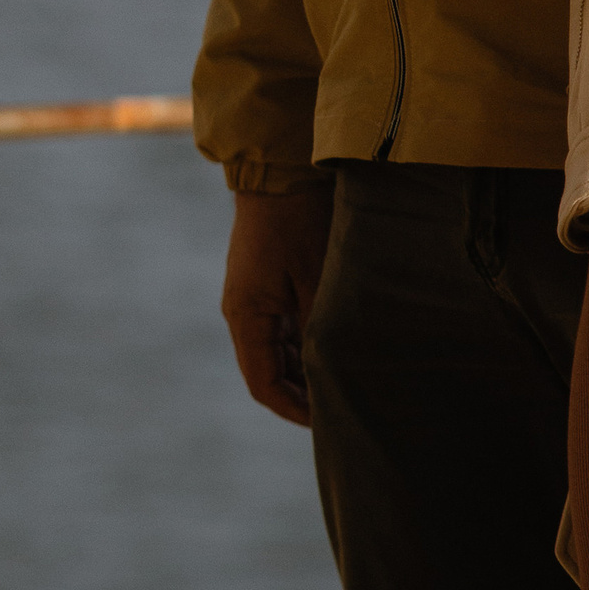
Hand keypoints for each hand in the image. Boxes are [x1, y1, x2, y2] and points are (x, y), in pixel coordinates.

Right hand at [222, 183, 334, 425]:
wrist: (282, 168)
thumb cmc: (300, 220)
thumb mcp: (317, 279)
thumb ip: (321, 328)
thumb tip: (334, 371)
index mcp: (247, 316)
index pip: (264, 384)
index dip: (294, 409)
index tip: (327, 422)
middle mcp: (243, 311)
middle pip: (269, 371)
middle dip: (302, 394)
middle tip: (342, 406)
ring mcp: (254, 296)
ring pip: (278, 350)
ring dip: (305, 369)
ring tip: (345, 381)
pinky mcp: (267, 281)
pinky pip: (283, 326)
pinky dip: (305, 343)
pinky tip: (335, 347)